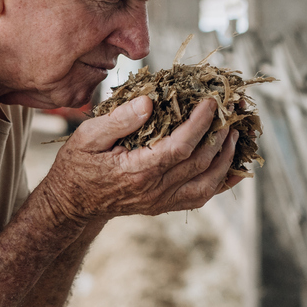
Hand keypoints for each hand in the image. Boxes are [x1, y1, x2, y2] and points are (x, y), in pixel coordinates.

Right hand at [36, 97, 241, 222]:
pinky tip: (234, 166)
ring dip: (226, 157)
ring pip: (208, 182)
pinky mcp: (165, 204)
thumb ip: (119, 120)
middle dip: (219, 133)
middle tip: (230, 109)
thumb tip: (150, 102)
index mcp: (137, 170)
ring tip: (234, 132)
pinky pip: (202, 197)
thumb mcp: (87, 136)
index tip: (210, 102)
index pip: (180, 146)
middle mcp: (154, 189)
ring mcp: (162, 200)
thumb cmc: (78, 165)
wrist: (72, 204)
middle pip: (200, 162)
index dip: (200, 123)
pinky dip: (222, 181)